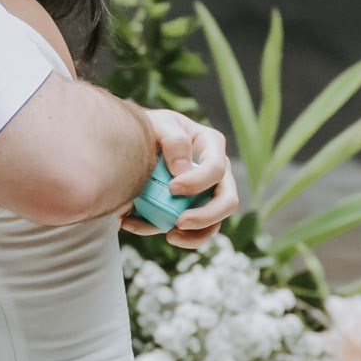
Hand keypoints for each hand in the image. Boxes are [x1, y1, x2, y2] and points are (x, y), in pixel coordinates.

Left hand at [118, 108, 237, 249]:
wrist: (132, 144)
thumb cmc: (150, 129)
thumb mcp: (159, 124)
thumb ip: (173, 140)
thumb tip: (183, 170)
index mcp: (211, 146)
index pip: (216, 168)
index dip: (198, 182)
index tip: (172, 188)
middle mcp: (215, 172)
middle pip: (227, 201)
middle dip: (207, 216)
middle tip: (180, 222)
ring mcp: (205, 194)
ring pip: (214, 223)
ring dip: (195, 236)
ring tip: (170, 236)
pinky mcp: (189, 210)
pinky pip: (189, 232)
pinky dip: (168, 235)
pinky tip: (135, 225)